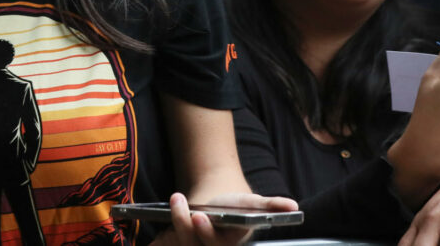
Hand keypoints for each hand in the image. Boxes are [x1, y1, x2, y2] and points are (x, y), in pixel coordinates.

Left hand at [150, 192, 297, 245]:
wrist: (219, 204)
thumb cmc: (236, 207)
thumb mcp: (254, 204)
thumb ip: (272, 206)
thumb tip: (293, 206)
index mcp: (229, 243)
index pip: (217, 243)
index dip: (205, 232)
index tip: (198, 216)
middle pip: (195, 243)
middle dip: (186, 225)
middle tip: (182, 203)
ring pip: (181, 241)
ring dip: (175, 222)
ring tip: (177, 198)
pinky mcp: (177, 244)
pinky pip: (166, 243)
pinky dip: (158, 242)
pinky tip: (147, 229)